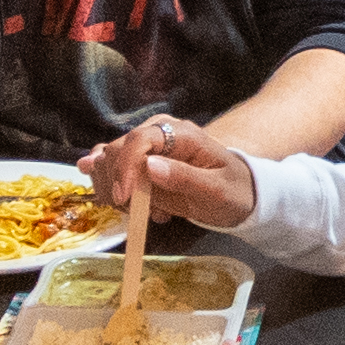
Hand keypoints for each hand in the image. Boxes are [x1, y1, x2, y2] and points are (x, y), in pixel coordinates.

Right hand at [81, 112, 256, 232]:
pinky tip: (124, 203)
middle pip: (116, 148)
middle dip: (116, 182)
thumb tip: (149, 166)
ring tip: (139, 210)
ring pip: (106, 160)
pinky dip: (108, 187)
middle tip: (134, 211)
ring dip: (112, 189)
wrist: (238, 194)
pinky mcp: (137, 162)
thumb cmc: (232, 190)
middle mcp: (158, 133)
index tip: (123, 197)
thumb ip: (185, 178)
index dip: (125, 167)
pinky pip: (108, 168)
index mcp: (181, 133)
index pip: (140, 140)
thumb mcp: (217, 190)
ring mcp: (145, 147)